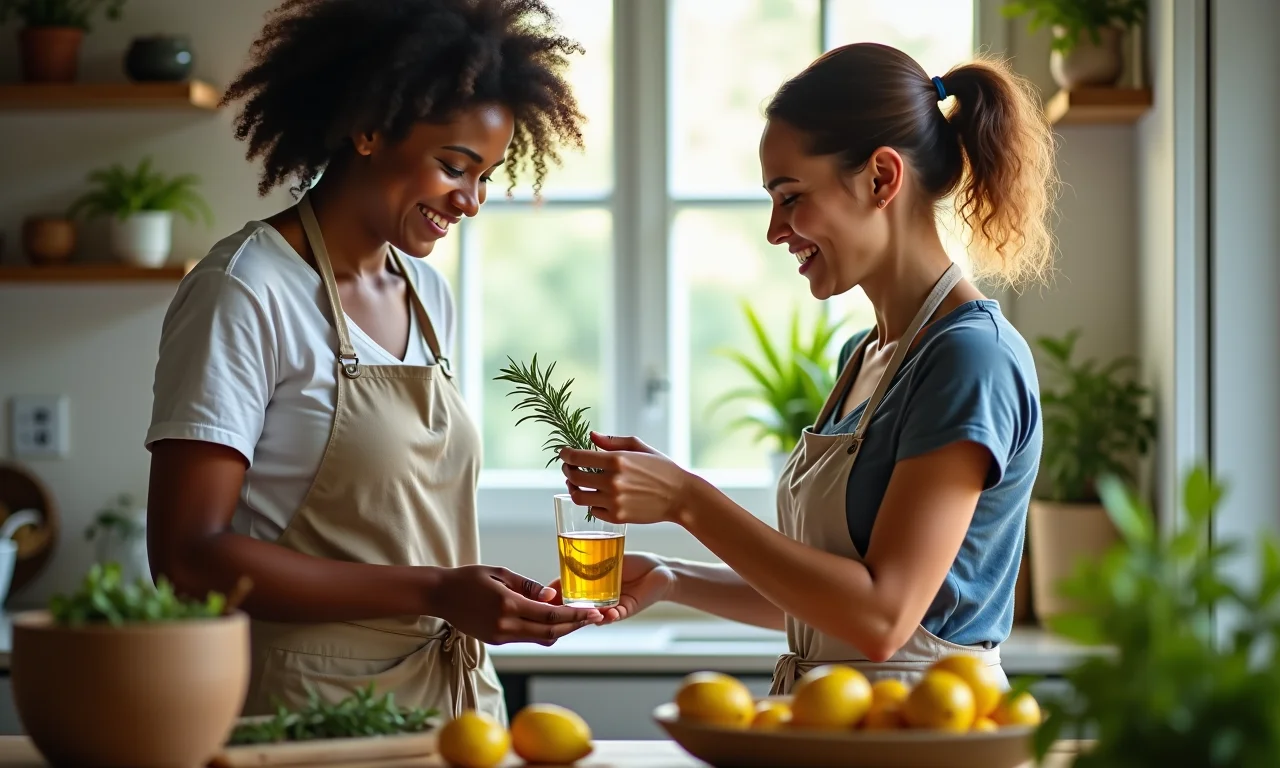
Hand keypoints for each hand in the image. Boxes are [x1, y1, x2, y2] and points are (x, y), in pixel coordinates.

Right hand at [430, 565, 602, 645]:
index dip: (575, 615)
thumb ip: (527, 586)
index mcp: (508, 605)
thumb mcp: (500, 573)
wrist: (440, 596)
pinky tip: (553, 619)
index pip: (550, 615)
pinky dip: (544, 630)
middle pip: (551, 632)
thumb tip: (550, 596)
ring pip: (541, 638)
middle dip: (575, 626)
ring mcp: (501, 636)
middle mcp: (506, 625)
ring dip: (562, 629)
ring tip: (578, 617)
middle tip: (595, 617)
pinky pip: (528, 638)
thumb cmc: (469, 579)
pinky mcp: (497, 641)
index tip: (593, 612)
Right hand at [549, 552, 674, 623]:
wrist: (659, 569)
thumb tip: (566, 560)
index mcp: (588, 587)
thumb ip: (586, 563)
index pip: (565, 594)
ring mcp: (609, 607)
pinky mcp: (626, 610)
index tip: (541, 599)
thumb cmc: (632, 562)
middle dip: (566, 613)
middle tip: (557, 611)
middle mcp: (596, 601)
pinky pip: (615, 616)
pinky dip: (611, 616)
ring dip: (589, 616)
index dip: (553, 598)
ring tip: (587, 613)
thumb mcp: (605, 558)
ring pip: (594, 616)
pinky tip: (609, 614)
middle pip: (576, 610)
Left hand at [559, 433, 693, 524]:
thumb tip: (590, 436)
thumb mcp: (639, 447)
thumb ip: (612, 441)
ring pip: (578, 497)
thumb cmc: (662, 468)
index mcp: (617, 460)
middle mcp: (612, 482)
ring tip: (576, 483)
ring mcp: (614, 502)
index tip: (564, 453)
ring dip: (573, 488)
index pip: (577, 457)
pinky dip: (591, 503)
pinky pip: (593, 511)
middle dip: (567, 470)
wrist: (680, 496)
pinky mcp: (617, 518)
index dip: (566, 454)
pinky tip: (597, 496)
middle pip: (573, 477)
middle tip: (569, 467)